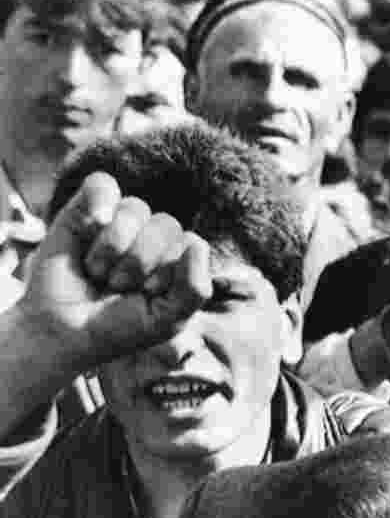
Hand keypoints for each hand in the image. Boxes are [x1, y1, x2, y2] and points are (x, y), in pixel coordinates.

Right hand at [18, 171, 210, 372]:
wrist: (65, 332)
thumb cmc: (120, 327)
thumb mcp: (168, 321)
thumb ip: (195, 289)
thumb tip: (196, 242)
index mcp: (178, 258)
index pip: (191, 243)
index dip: (168, 271)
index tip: (148, 296)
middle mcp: (153, 236)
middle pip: (166, 225)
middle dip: (139, 263)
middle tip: (117, 286)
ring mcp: (120, 221)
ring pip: (135, 209)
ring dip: (112, 249)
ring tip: (98, 272)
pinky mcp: (85, 210)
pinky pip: (102, 185)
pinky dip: (98, 204)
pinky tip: (90, 226)